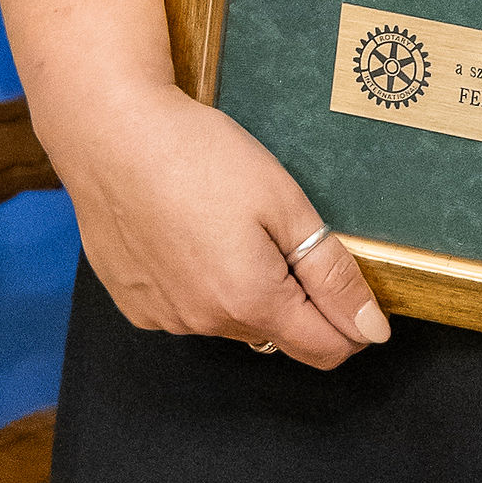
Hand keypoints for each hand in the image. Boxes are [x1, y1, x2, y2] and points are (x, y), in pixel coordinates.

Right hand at [46, 79, 389, 371]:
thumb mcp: (285, 203)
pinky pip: (187, 308)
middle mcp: (205, 323)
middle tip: (282, 229)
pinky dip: (201, 281)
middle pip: (277, 333)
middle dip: (297, 297)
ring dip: (246, 288)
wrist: (110, 133)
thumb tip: (371, 331)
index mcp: (251, 301)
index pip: (323, 349)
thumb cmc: (199, 156)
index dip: (352, 324)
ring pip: (230, 320)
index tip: (353, 287)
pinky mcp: (135, 302)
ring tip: (229, 221)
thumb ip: (331, 274)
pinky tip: (190, 231)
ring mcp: (164, 317)